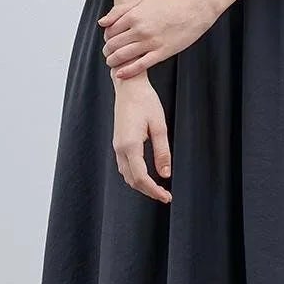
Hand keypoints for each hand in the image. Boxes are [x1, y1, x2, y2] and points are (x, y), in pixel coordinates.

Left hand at [98, 0, 218, 78]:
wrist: (195, 10)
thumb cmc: (170, 4)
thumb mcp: (143, 0)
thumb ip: (120, 10)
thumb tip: (102, 23)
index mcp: (134, 15)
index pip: (110, 31)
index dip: (106, 37)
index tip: (108, 40)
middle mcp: (140, 29)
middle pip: (114, 44)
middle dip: (107, 50)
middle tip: (107, 53)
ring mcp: (151, 42)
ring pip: (124, 56)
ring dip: (113, 61)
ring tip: (112, 62)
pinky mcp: (162, 52)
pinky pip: (141, 65)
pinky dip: (128, 71)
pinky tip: (121, 74)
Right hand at [111, 76, 171, 203]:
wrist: (129, 86)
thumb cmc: (145, 101)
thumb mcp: (159, 126)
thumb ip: (162, 152)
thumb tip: (166, 174)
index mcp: (130, 145)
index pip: (141, 177)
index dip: (154, 190)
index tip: (167, 197)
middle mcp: (120, 148)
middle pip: (132, 180)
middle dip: (148, 191)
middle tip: (165, 195)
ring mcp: (117, 145)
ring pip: (127, 175)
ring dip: (141, 184)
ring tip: (158, 188)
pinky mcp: (118, 142)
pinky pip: (124, 166)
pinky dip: (135, 175)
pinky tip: (147, 175)